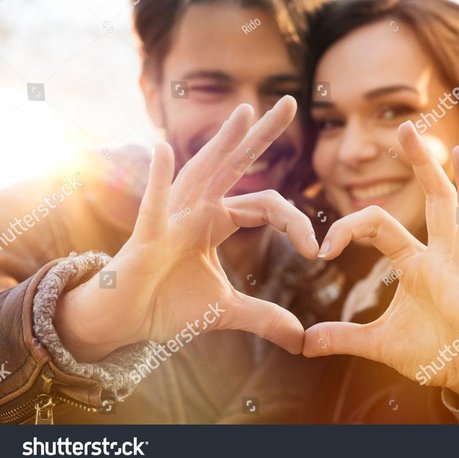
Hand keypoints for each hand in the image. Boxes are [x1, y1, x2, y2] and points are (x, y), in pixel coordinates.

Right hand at [57, 96, 318, 360]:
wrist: (126, 321)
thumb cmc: (169, 304)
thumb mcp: (226, 310)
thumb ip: (264, 317)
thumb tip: (301, 339)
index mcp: (217, 220)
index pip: (267, 205)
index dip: (296, 224)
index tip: (317, 251)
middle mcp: (197, 208)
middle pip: (235, 165)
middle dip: (262, 135)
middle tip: (291, 102)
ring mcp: (172, 216)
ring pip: (201, 172)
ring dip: (222, 143)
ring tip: (245, 113)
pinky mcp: (147, 235)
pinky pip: (154, 204)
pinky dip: (158, 179)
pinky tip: (162, 148)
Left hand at [303, 122, 458, 406]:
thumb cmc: (428, 350)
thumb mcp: (377, 343)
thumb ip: (342, 337)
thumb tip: (303, 343)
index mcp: (416, 263)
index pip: (380, 225)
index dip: (349, 227)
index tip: (322, 248)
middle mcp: (443, 261)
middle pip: (437, 203)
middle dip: (423, 166)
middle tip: (407, 127)